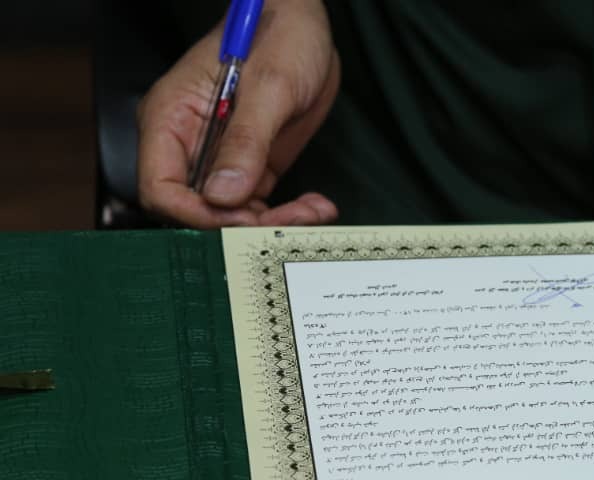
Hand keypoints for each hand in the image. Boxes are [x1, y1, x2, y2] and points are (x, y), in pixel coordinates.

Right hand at [137, 0, 339, 227]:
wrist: (305, 24)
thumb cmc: (279, 34)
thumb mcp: (268, 85)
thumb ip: (245, 141)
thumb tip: (224, 194)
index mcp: (172, 118)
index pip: (161, 187)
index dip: (195, 214)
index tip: (239, 218)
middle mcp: (190, 144)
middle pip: (198, 209)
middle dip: (242, 223)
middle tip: (289, 221)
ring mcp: (221, 158)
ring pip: (233, 214)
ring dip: (273, 222)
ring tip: (312, 212)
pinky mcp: (252, 166)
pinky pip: (260, 204)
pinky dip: (288, 214)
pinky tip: (315, 206)